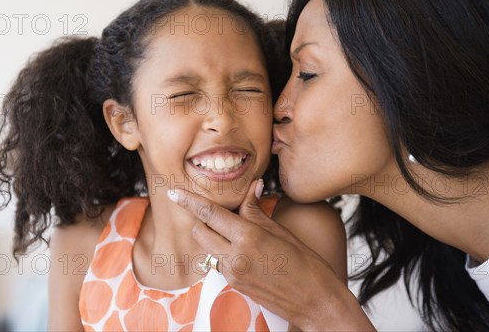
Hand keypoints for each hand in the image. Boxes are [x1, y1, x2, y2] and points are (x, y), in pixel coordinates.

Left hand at [167, 180, 374, 330]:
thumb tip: (252, 187)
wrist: (315, 301)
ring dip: (211, 235)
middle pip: (200, 231)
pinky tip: (241, 249)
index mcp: (248, 236)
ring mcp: (232, 273)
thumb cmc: (306, 263)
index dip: (189, 201)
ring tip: (233, 230)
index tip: (174, 192)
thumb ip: (257, 210)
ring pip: (207, 247)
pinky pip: (218, 262)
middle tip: (218, 211)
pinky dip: (222, 250)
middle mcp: (235, 256)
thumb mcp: (281, 231)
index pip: (210, 213)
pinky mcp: (234, 285)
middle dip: (202, 218)